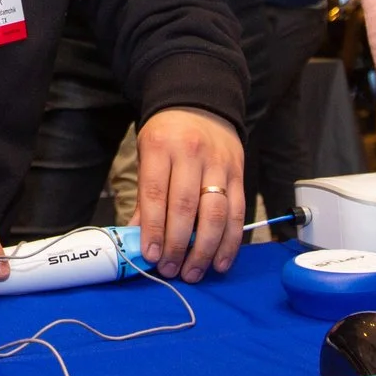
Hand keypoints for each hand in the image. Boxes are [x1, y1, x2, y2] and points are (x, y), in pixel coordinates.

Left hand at [135, 107, 243, 280]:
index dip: (153, 228)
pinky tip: (219, 261)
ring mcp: (219, 165)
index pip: (156, 193)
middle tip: (170, 269)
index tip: (150, 255)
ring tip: (192, 272)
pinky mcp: (239, 174)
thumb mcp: (146, 154)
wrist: (200, 103)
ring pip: (216, 214)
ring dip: (205, 249)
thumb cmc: (167, 135)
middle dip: (178, 245)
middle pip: (186, 207)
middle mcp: (192, 155)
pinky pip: (237, 213)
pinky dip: (230, 241)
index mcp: (162, 148)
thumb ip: (143, 197)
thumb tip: (136, 238)